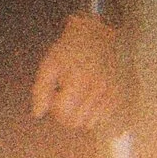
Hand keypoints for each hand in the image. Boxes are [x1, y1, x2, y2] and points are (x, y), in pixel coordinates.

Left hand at [30, 12, 121, 129]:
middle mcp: (98, 89)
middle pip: (75, 122)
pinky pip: (103, 117)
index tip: (55, 94)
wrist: (98, 34)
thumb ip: (41, 90)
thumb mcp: (50, 63)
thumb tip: (38, 114)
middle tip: (64, 96)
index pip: (62, 113)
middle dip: (65, 114)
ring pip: (90, 123)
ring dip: (80, 114)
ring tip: (78, 95)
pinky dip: (93, 112)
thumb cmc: (69, 49)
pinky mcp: (118, 95)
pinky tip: (89, 96)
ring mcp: (110, 94)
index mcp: (78, 80)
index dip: (54, 107)